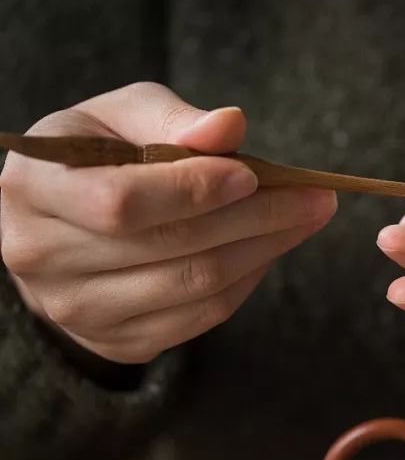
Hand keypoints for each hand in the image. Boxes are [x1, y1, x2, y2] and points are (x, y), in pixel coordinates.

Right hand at [0, 82, 336, 363]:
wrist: (59, 224)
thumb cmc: (96, 156)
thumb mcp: (118, 117)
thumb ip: (172, 118)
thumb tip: (230, 126)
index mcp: (32, 189)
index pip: (122, 202)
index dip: (194, 190)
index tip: (254, 175)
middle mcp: (42, 258)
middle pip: (172, 247)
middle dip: (258, 219)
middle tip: (318, 198)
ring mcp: (77, 310)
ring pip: (195, 286)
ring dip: (266, 250)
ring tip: (308, 217)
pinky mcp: (117, 342)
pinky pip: (202, 317)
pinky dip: (248, 280)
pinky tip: (271, 248)